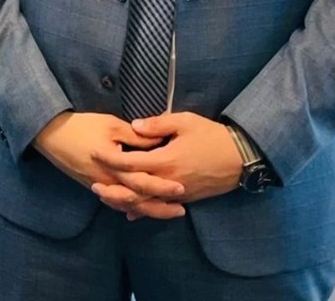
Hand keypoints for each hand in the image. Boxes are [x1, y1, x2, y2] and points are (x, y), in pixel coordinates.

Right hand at [33, 111, 184, 219]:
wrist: (51, 134)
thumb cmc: (81, 126)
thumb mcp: (111, 124)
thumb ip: (136, 136)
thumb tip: (160, 141)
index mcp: (114, 166)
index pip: (143, 182)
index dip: (163, 186)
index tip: (182, 188)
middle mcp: (108, 182)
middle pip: (137, 201)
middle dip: (160, 207)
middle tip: (181, 210)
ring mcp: (99, 186)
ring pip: (126, 205)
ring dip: (146, 210)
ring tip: (165, 211)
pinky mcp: (92, 185)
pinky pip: (114, 202)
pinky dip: (128, 207)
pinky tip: (139, 208)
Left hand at [90, 112, 243, 218]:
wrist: (242, 158)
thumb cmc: (213, 136)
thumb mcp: (185, 121)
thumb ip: (158, 123)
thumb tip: (135, 126)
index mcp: (166, 160)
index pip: (130, 162)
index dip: (110, 158)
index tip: (93, 152)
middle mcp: (169, 181)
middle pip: (133, 189)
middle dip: (112, 187)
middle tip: (92, 183)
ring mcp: (178, 193)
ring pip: (145, 203)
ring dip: (124, 202)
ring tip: (107, 198)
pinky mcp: (186, 199)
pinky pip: (160, 208)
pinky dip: (144, 211)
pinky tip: (130, 212)